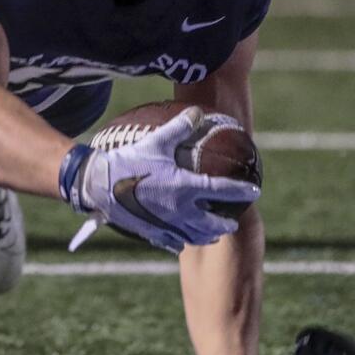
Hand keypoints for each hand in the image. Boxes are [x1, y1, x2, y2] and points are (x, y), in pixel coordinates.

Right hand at [60, 107, 260, 253]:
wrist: (99, 185)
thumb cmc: (130, 160)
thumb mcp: (157, 140)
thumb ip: (180, 126)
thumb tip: (199, 112)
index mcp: (185, 187)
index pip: (221, 191)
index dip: (241, 191)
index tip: (255, 191)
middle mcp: (179, 210)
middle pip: (212, 224)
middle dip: (226, 224)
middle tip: (233, 222)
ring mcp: (165, 225)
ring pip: (194, 237)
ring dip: (207, 236)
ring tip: (213, 234)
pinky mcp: (150, 232)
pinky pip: (172, 242)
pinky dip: (181, 241)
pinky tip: (182, 240)